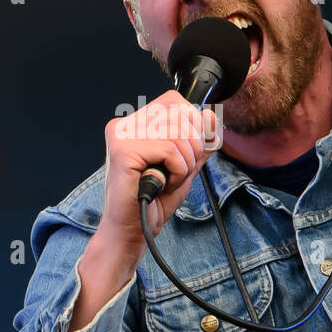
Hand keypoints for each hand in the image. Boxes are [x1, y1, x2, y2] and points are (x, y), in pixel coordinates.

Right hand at [97, 90, 218, 256]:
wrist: (135, 230)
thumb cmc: (155, 199)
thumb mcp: (186, 164)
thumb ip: (199, 140)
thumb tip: (209, 115)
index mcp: (135, 123)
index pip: (174, 101)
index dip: (192, 124)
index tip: (188, 153)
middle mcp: (125, 124)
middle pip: (179, 114)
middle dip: (192, 148)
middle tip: (176, 172)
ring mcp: (122, 135)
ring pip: (177, 134)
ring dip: (184, 164)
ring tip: (166, 180)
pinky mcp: (123, 150)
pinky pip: (170, 150)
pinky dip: (177, 172)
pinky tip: (161, 184)